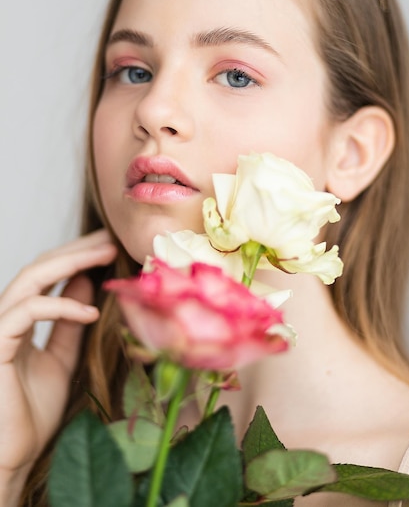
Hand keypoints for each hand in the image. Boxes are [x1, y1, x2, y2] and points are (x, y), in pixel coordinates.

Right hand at [0, 230, 116, 483]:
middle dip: (77, 249)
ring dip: (71, 262)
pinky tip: (90, 312)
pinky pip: (27, 312)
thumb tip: (87, 283)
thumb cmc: (31, 413)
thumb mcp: (62, 359)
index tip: (110, 244)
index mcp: (18, 318)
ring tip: (107, 254)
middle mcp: (5, 316)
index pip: (46, 273)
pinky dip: (61, 306)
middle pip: (40, 267)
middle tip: (112, 237)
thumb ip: (69, 323)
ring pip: (31, 279)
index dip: (77, 255)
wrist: (10, 456)